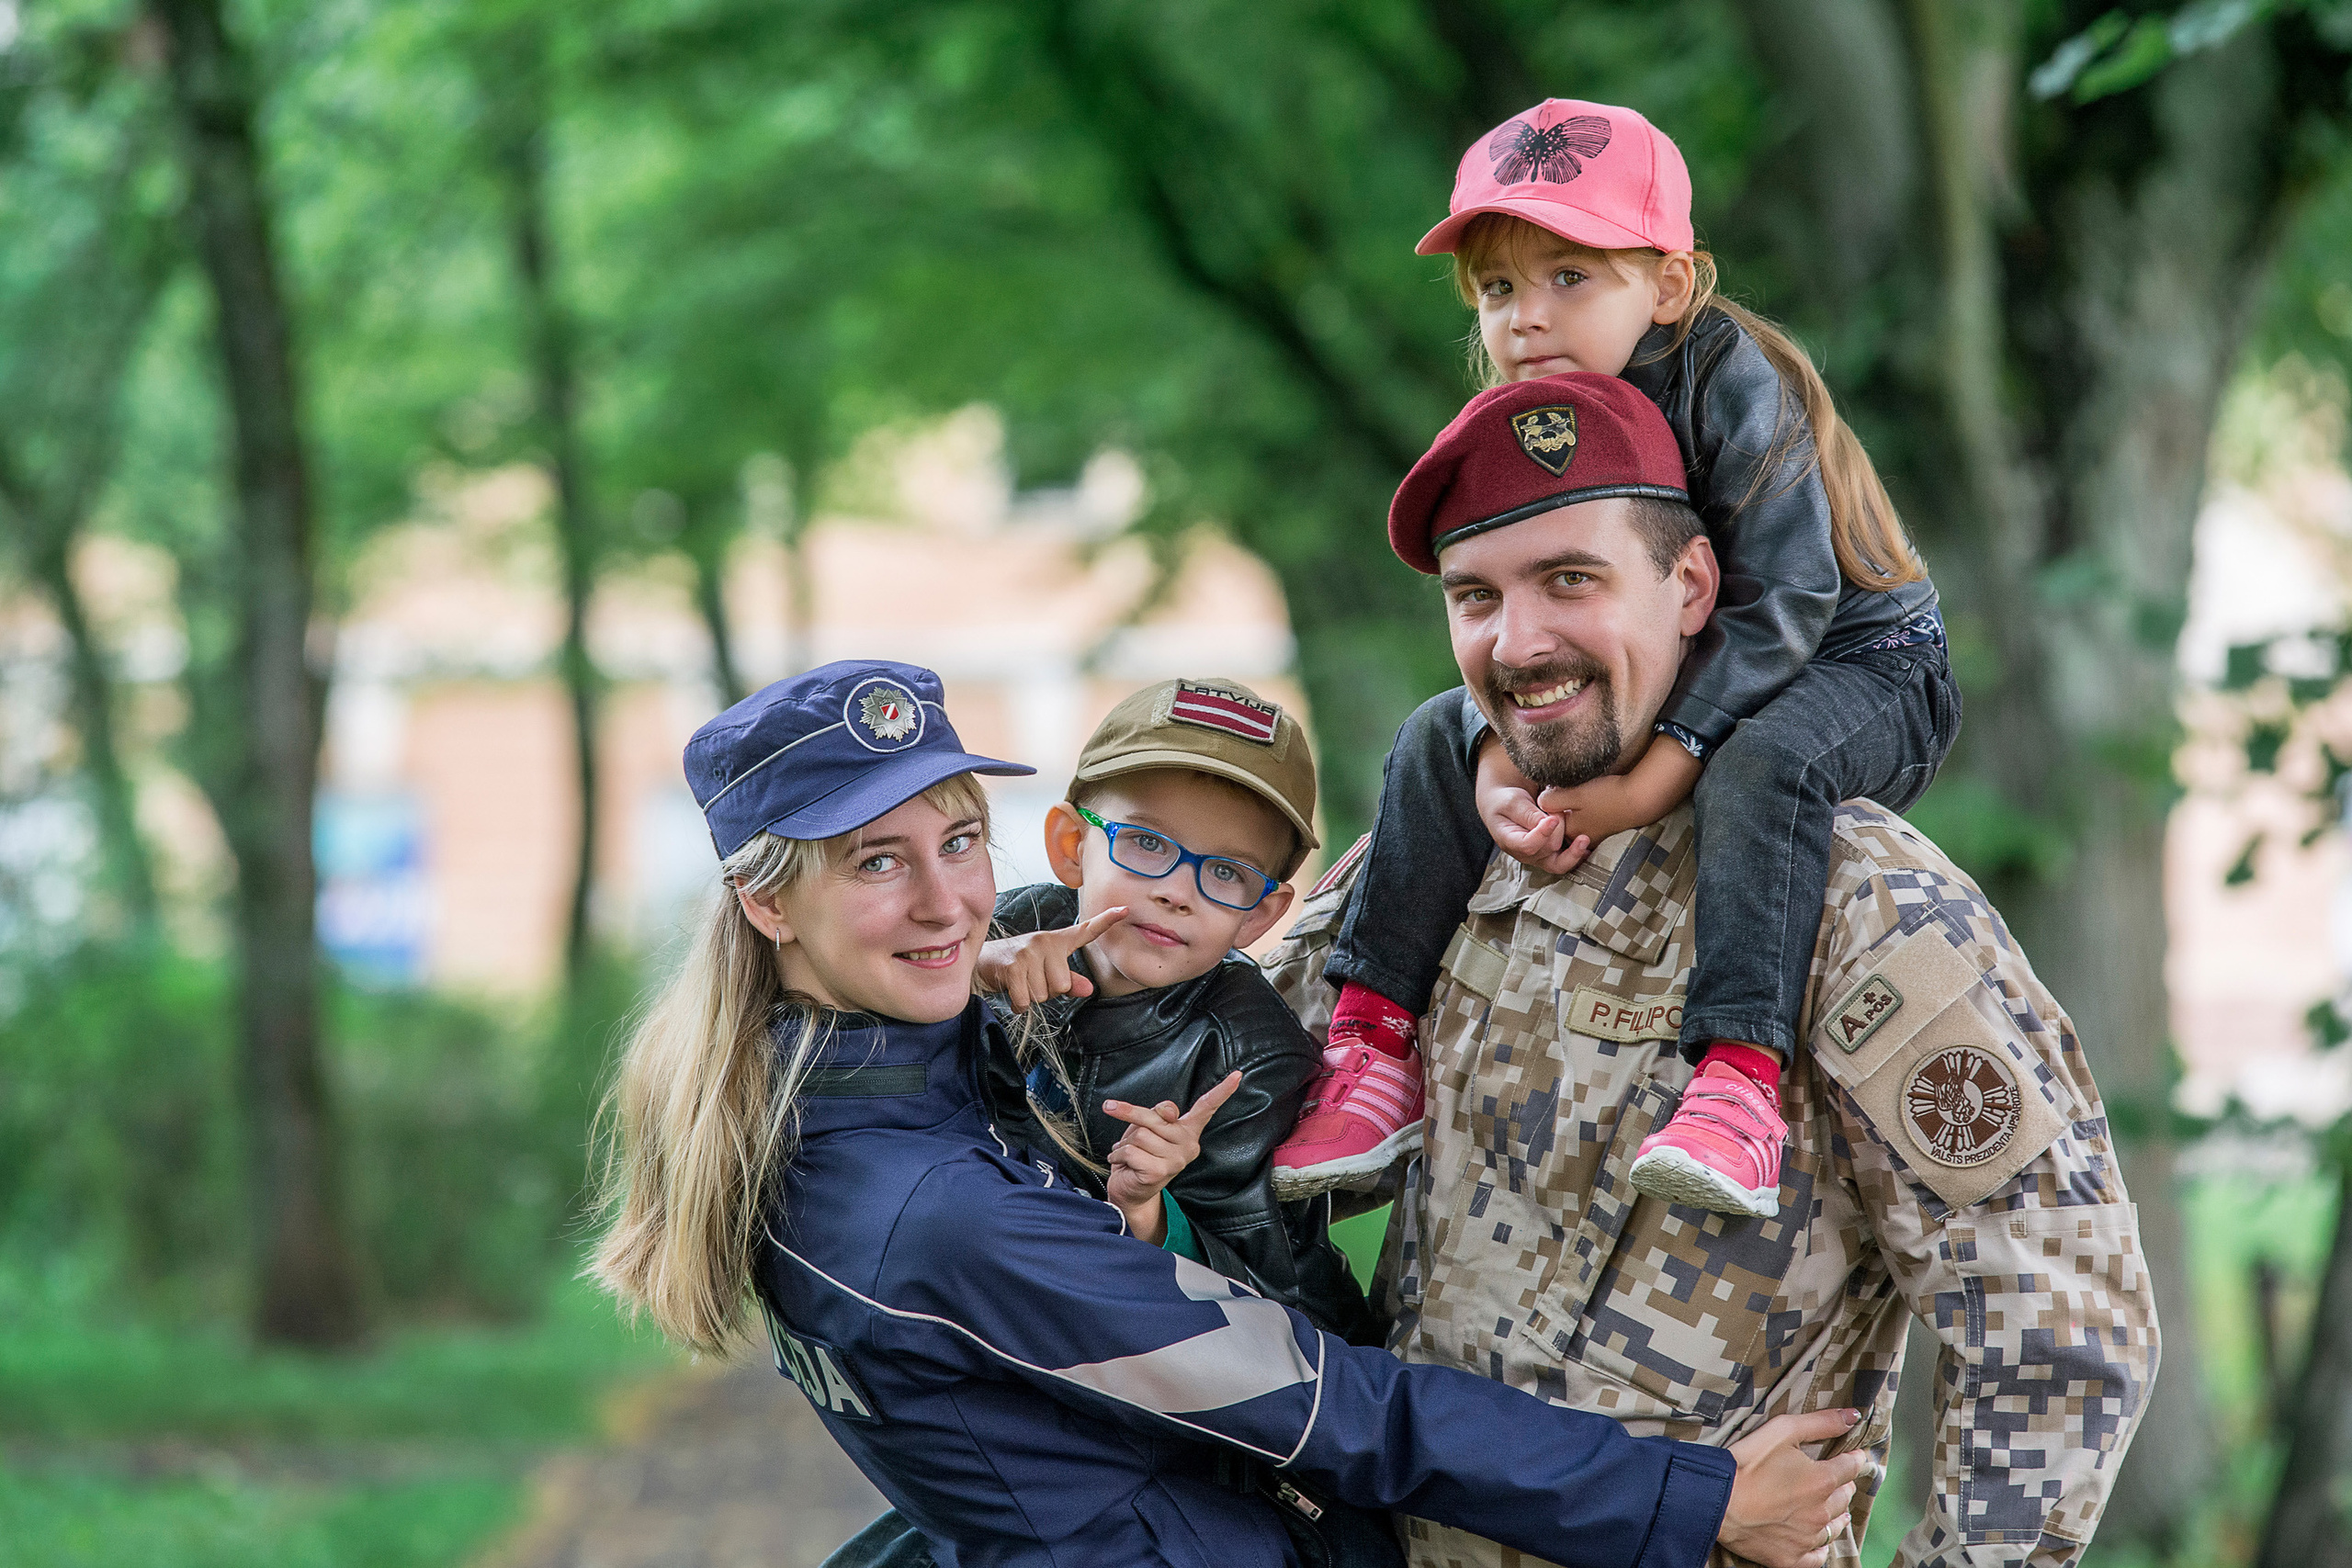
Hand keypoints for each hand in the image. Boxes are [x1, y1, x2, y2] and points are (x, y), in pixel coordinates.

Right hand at [977, 906, 1128, 1011]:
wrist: (982, 960)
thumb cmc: (1020, 965)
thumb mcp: (1047, 970)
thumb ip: (1070, 980)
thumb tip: (1088, 990)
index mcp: (1057, 941)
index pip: (1085, 931)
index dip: (1106, 921)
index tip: (1125, 910)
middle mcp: (1044, 942)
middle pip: (1063, 985)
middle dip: (1048, 991)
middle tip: (1033, 981)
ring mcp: (1028, 953)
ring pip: (1044, 994)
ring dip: (1032, 997)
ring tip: (1022, 983)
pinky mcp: (1012, 967)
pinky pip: (1026, 1000)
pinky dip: (1019, 1004)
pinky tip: (1013, 992)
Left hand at [1102, 1070, 1243, 1243]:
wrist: (1131, 1190)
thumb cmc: (1140, 1153)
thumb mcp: (1150, 1127)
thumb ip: (1159, 1114)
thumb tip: (1168, 1113)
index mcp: (1188, 1130)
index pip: (1207, 1107)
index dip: (1222, 1091)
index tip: (1237, 1075)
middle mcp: (1188, 1145)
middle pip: (1154, 1116)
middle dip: (1128, 1113)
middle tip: (1110, 1107)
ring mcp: (1176, 1160)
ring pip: (1139, 1134)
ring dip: (1124, 1142)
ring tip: (1129, 1152)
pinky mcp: (1160, 1172)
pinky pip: (1130, 1151)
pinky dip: (1118, 1155)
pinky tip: (1123, 1163)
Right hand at [1475, 734, 1592, 875]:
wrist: (1506, 803)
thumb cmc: (1506, 801)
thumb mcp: (1512, 802)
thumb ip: (1528, 813)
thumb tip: (1547, 822)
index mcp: (1509, 841)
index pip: (1527, 845)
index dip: (1542, 834)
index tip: (1553, 818)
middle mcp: (1524, 853)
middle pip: (1546, 853)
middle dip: (1557, 833)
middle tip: (1561, 813)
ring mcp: (1538, 856)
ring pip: (1558, 864)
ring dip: (1573, 853)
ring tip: (1584, 839)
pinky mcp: (1550, 854)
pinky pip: (1565, 861)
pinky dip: (1577, 855)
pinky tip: (1587, 846)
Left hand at [1533, 736, 1700, 843]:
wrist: (1641, 799)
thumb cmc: (1607, 796)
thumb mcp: (1575, 794)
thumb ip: (1552, 800)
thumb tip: (1540, 802)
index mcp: (1568, 831)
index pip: (1548, 818)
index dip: (1550, 800)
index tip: (1557, 786)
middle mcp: (1579, 838)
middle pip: (1561, 819)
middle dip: (1562, 804)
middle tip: (1571, 787)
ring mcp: (1594, 835)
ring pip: (1575, 818)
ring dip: (1575, 805)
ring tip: (1585, 790)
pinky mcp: (1606, 828)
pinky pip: (1589, 818)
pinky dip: (1589, 809)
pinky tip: (1596, 796)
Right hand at [1718, 1408, 1873, 1567]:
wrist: (1715, 1499)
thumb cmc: (1746, 1462)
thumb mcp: (1782, 1430)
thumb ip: (1821, 1423)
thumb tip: (1852, 1416)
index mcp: (1822, 1480)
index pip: (1851, 1467)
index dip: (1853, 1458)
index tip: (1852, 1455)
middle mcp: (1820, 1512)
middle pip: (1845, 1497)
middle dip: (1842, 1484)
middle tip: (1834, 1478)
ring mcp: (1807, 1538)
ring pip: (1835, 1527)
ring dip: (1835, 1514)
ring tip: (1830, 1507)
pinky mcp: (1791, 1558)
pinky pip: (1818, 1557)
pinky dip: (1820, 1547)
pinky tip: (1816, 1539)